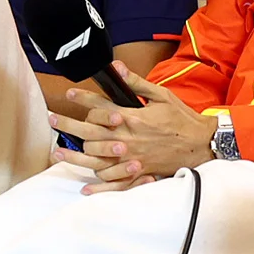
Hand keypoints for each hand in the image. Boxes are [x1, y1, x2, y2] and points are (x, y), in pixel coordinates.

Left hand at [55, 63, 214, 192]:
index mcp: (132, 118)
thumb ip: (136, 83)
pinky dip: (99, 185)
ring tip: (56, 152)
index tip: (69, 94)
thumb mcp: (162, 96)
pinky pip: (115, 182)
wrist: (202, 144)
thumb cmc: (182, 119)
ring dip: (74, 156)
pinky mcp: (138, 172)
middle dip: (67, 125)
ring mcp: (131, 158)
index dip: (82, 99)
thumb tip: (117, 67)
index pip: (100, 107)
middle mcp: (128, 139)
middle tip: (51, 118)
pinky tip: (84, 186)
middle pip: (90, 134)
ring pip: (96, 160)